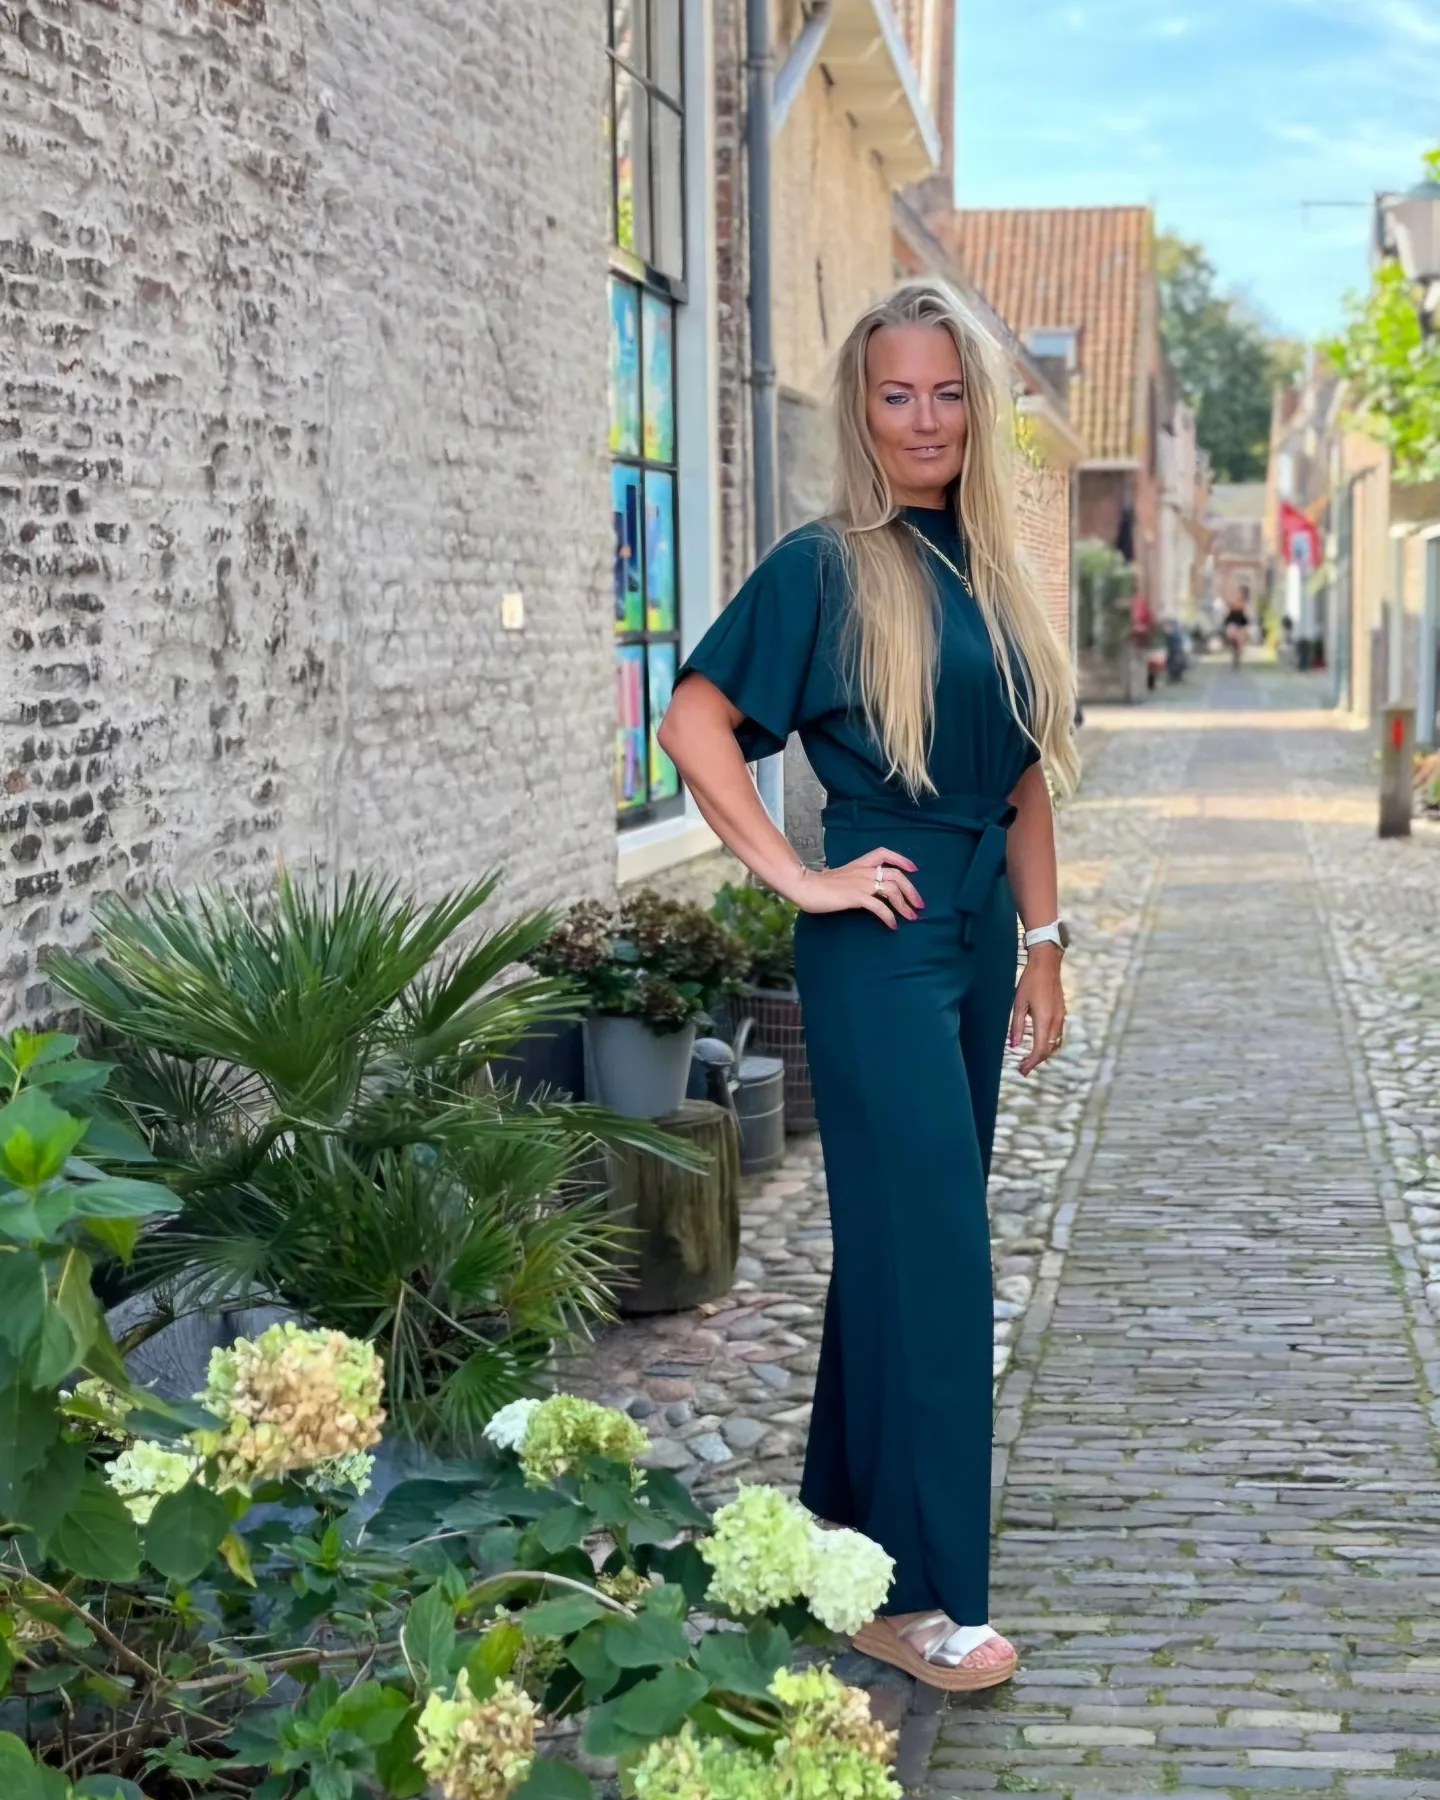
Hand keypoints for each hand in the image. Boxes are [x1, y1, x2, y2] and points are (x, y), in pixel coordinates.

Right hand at [791, 847, 922, 929]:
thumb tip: (867, 889)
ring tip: (911, 917)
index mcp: (860, 864)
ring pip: (892, 890)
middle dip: (911, 890)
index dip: (902, 860)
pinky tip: (892, 925)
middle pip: (896, 875)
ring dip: (905, 905)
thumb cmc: (820, 884)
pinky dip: (889, 916)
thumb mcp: (841, 876)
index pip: (885, 854)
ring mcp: (861, 883)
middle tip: (919, 905)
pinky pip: (879, 906)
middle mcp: (864, 871)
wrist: (805, 886)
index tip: (913, 869)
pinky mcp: (856, 897)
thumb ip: (855, 878)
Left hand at [1010, 944, 1064, 1075]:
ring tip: (1030, 1058)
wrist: (1047, 964)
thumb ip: (1017, 1026)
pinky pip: (1058, 1035)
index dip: (1031, 1063)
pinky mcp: (1062, 1012)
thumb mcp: (1018, 1004)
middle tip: (1023, 1067)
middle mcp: (1056, 1021)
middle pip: (1049, 1050)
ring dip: (1044, 1053)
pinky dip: (1049, 1044)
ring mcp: (1061, 1017)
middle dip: (1036, 1061)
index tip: (1022, 1070)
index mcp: (1044, 1020)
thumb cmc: (1030, 982)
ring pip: (1055, 1043)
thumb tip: (1014, 1045)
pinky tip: (1039, 1043)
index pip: (1040, 1050)